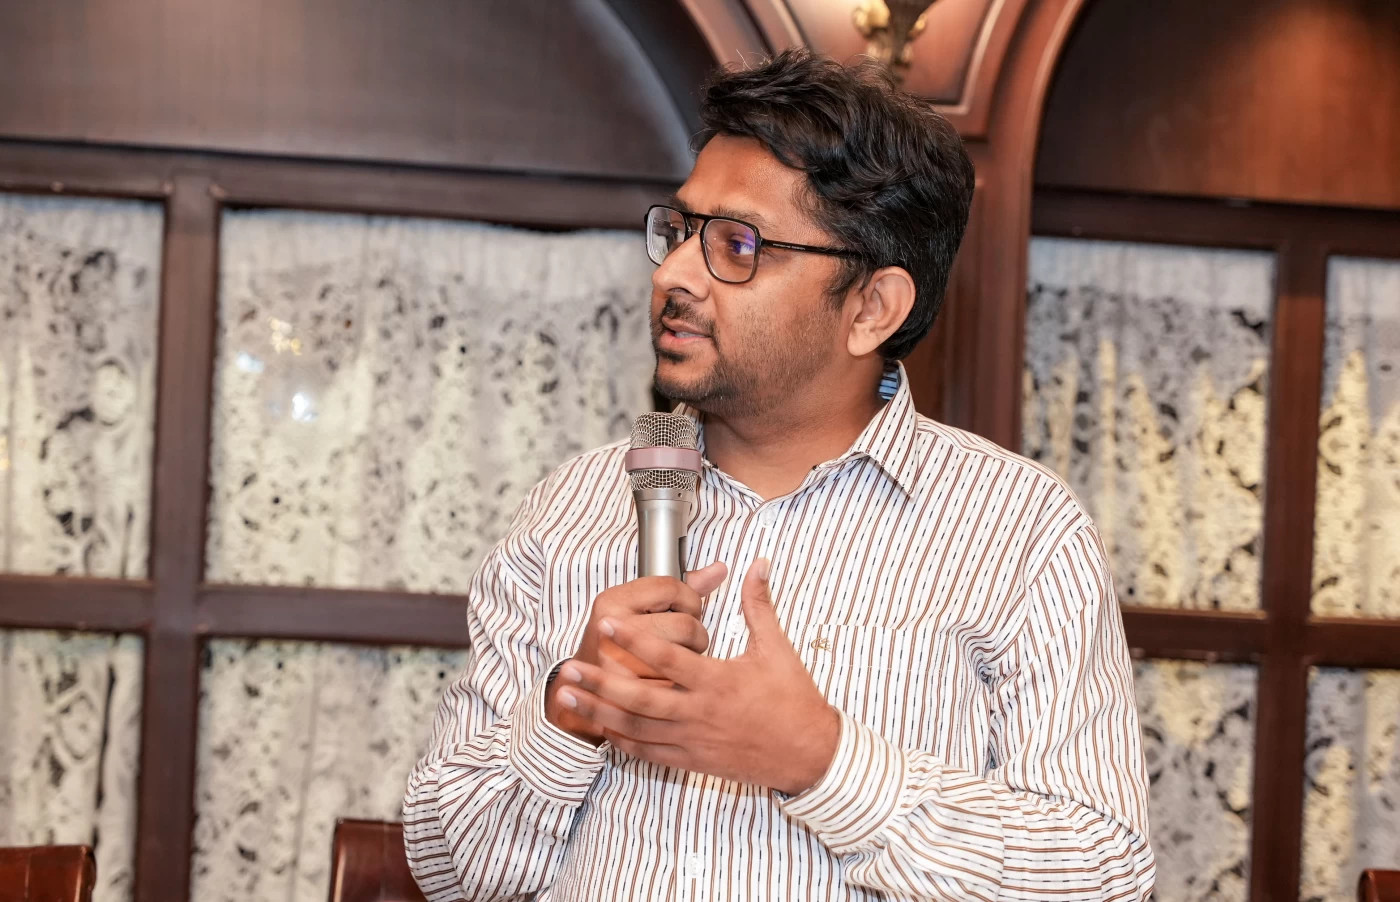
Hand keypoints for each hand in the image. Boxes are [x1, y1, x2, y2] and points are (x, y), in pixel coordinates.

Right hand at [545, 562, 727, 743]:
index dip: (689, 600)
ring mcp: (617, 661)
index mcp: (612, 601)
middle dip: (694, 635)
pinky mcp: (628, 693)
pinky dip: (679, 686)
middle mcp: (611, 628)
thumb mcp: (638, 611)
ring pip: (684, 657)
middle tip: (681, 642)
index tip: (685, 610)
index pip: (671, 587)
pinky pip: (676, 685)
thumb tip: (719, 570)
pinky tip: (667, 683)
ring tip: (674, 662)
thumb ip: (682, 590)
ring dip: (689, 662)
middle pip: (685, 624)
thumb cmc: (617, 646)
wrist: (581, 691)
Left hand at [554, 559, 839, 795]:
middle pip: (638, 698)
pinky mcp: (693, 760)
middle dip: (599, 682)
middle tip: (568, 668)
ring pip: (636, 729)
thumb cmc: (793, 700)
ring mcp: (692, 740)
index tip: (606, 621)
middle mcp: (698, 713)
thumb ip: (759, 605)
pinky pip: (650, 753)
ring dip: (600, 712)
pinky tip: (603, 730)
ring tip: (571, 697)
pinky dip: (623, 742)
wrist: (808, 754)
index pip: (666, 656)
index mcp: (716, 681)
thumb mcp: (777, 649)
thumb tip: (758, 565)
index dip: (633, 637)